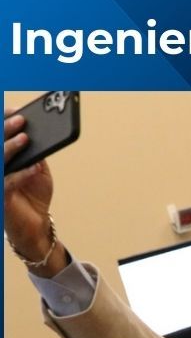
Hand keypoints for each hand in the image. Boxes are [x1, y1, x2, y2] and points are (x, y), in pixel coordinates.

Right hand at [3, 109, 57, 266]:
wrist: (36, 225)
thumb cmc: (34, 197)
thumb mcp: (39, 172)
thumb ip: (36, 156)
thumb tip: (37, 136)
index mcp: (4, 161)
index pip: (0, 138)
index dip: (3, 123)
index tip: (12, 111)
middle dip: (6, 130)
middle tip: (20, 120)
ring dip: (11, 148)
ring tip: (25, 138)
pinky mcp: (2, 198)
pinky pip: (9, 183)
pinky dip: (22, 174)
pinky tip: (35, 168)